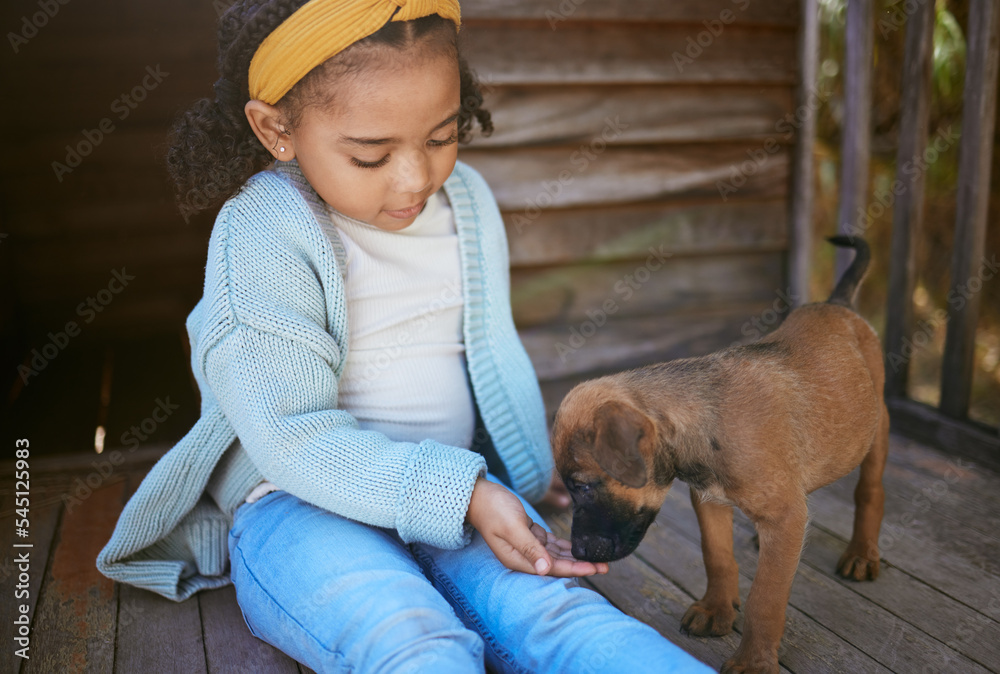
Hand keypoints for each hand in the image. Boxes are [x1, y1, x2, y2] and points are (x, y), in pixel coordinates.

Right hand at [466, 478, 607, 577]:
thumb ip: (529, 548)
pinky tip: (579, 547)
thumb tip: (545, 570)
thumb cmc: (493, 509)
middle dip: (581, 565)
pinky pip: (551, 544)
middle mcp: (523, 556)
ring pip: (556, 555)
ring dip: (575, 556)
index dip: (575, 569)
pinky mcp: (529, 535)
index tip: (595, 568)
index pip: (552, 568)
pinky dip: (565, 546)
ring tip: (597, 557)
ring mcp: (527, 546)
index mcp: (518, 559)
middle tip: (606, 564)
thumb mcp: (513, 527)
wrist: (479, 495)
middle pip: (557, 565)